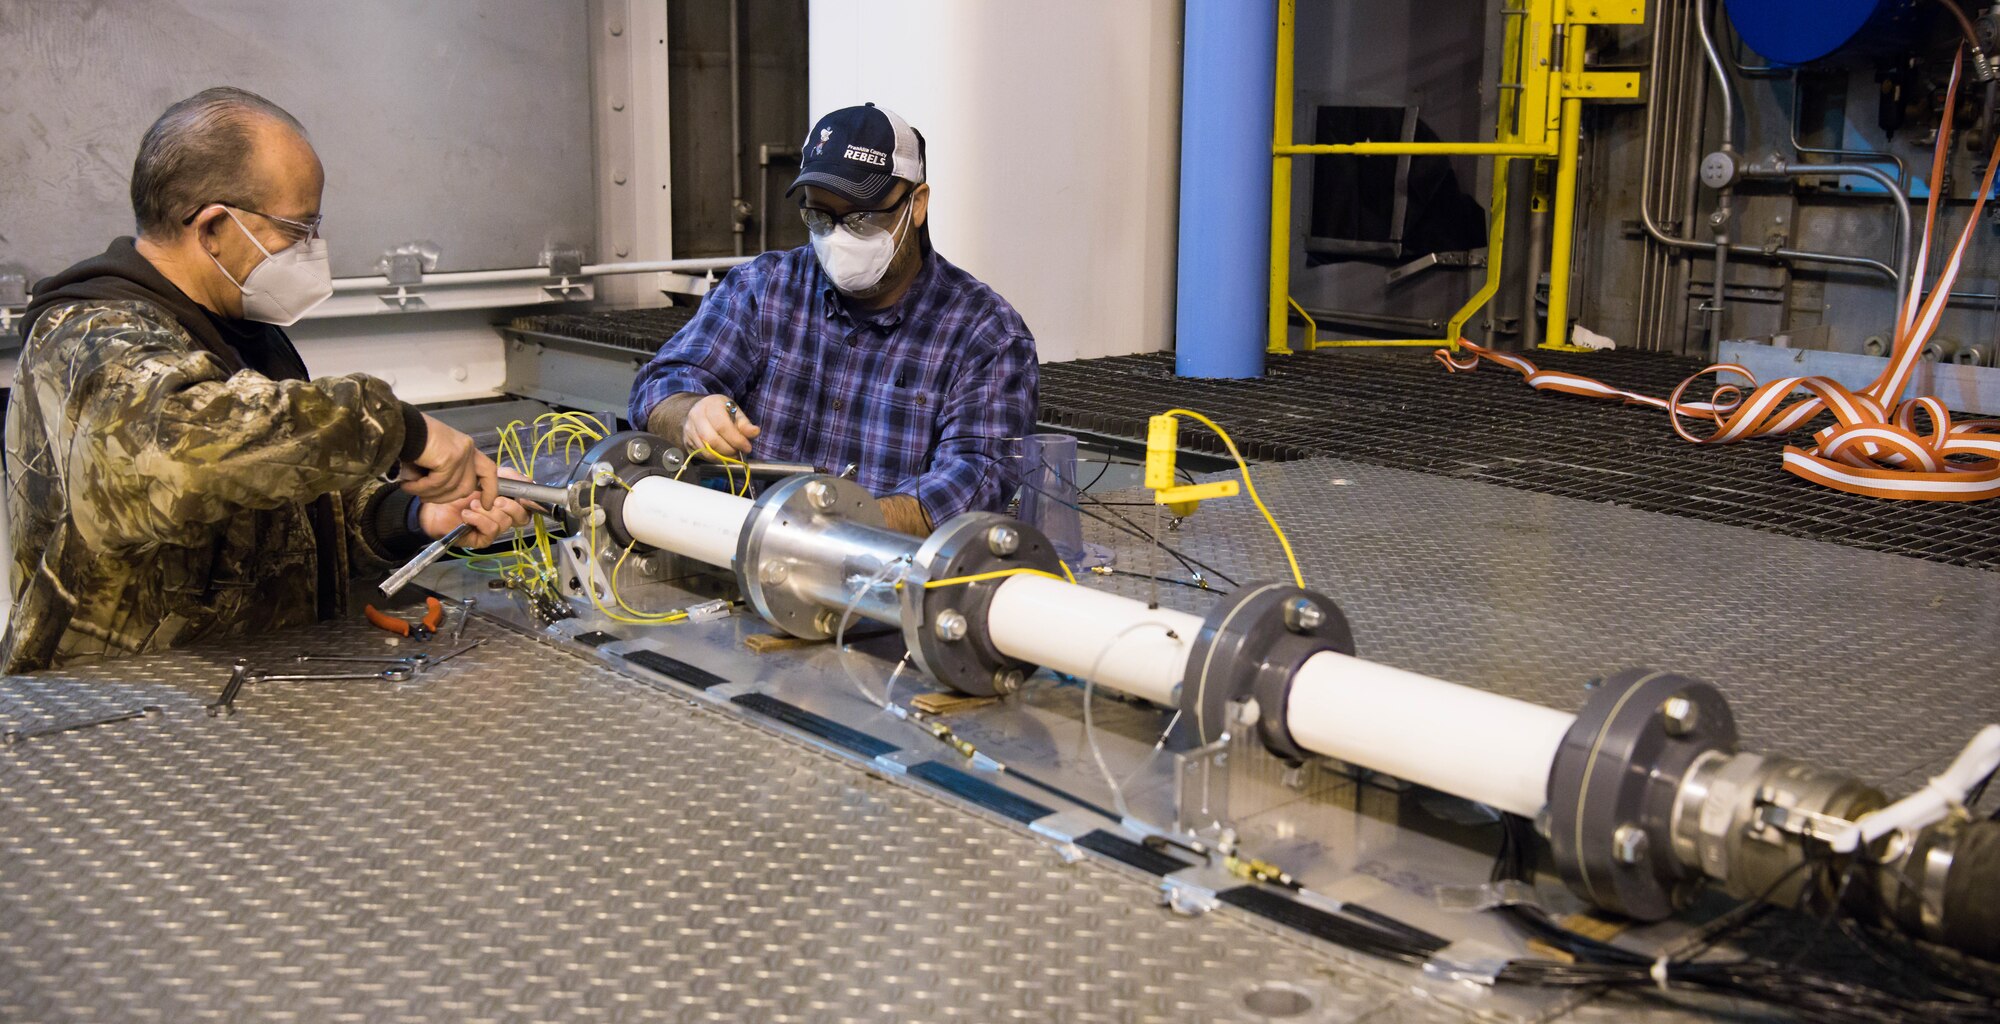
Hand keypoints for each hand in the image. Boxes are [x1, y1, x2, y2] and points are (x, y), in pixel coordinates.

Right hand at [398, 414, 498, 508]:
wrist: (398, 425)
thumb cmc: (410, 441)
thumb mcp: (433, 459)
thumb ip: (444, 473)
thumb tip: (444, 494)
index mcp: (466, 447)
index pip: (488, 470)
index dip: (490, 489)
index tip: (487, 505)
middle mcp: (467, 448)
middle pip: (467, 486)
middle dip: (445, 498)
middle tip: (424, 498)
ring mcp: (461, 453)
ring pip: (450, 488)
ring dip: (428, 493)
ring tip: (410, 488)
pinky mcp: (450, 457)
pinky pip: (437, 483)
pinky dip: (420, 488)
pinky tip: (408, 485)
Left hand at [417, 467, 534, 547]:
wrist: (432, 500)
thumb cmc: (456, 487)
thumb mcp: (484, 474)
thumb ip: (507, 475)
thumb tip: (528, 481)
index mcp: (507, 499)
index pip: (529, 504)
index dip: (530, 501)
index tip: (522, 495)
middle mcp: (503, 515)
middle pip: (522, 517)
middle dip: (510, 506)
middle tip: (495, 499)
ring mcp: (492, 527)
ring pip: (505, 523)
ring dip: (488, 511)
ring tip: (471, 504)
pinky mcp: (481, 539)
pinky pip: (490, 531)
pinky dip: (479, 520)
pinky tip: (466, 515)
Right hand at [683, 394, 760, 457]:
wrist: (699, 410)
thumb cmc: (720, 411)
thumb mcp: (735, 412)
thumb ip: (745, 424)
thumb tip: (755, 432)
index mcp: (711, 405)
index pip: (722, 426)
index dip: (736, 439)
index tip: (747, 447)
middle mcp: (696, 416)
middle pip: (712, 440)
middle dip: (729, 450)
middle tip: (739, 452)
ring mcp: (689, 429)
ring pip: (706, 450)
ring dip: (722, 456)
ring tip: (733, 455)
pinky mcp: (687, 441)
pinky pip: (702, 454)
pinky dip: (715, 459)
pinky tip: (723, 456)